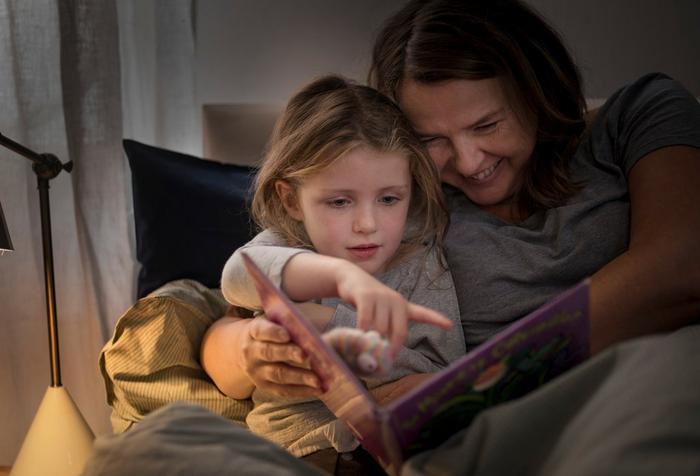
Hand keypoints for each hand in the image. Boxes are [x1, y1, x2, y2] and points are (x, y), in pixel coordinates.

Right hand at [240, 316, 323, 396]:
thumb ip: (287, 322)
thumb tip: (310, 329)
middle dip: (288, 354)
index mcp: (253, 331)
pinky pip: (283, 390)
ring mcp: (256, 371)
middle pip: (269, 352)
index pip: (261, 331)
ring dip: (299, 377)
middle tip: (305, 355)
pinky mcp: (264, 386)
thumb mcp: (273, 322)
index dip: (273, 333)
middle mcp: (251, 352)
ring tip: (318, 380)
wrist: (249, 351)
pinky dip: (302, 391)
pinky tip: (318, 389)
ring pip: (278, 374)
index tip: (287, 335)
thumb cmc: (271, 331)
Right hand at [335, 264, 452, 354]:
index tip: (450, 325)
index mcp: (403, 306)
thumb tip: (385, 352)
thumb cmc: (368, 302)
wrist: (351, 278)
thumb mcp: (382, 313)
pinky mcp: (366, 296)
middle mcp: (396, 301)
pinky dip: (361, 332)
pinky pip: (365, 320)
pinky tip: (357, 336)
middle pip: (399, 332)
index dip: (436, 320)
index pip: (423, 313)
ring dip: (372, 341)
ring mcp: (381, 297)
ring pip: (380, 329)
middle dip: (392, 348)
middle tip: (383, 360)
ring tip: (365, 346)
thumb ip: (386, 329)